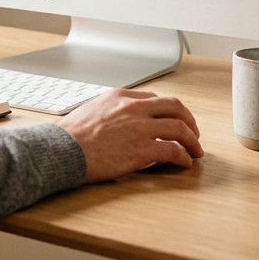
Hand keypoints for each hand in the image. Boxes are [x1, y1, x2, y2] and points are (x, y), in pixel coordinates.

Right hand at [57, 88, 202, 182]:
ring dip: (192, 140)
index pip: (155, 98)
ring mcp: (139, 127)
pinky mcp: (142, 149)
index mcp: (120, 96)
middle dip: (189, 120)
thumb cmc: (70, 136)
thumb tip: (118, 122)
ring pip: (179, 127)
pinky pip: (173, 150)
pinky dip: (184, 157)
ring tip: (195, 151)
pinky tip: (184, 163)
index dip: (169, 110)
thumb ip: (109, 111)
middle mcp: (133, 108)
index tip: (174, 120)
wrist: (63, 149)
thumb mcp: (90, 111)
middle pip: (174, 106)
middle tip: (193, 133)